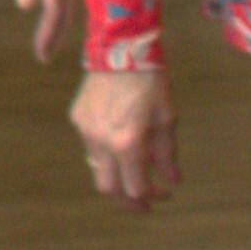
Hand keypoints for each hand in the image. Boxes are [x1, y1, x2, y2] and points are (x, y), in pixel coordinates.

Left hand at [13, 0, 81, 60]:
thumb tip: (27, 7)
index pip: (54, 12)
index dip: (48, 36)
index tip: (41, 54)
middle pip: (66, 14)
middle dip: (54, 37)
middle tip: (43, 56)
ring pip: (72, 7)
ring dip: (60, 26)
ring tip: (49, 44)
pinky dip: (66, 12)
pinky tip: (59, 19)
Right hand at [72, 68, 179, 211]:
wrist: (121, 47)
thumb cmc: (151, 82)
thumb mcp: (167, 119)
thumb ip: (167, 155)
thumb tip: (173, 181)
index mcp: (128, 144)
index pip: (136, 188)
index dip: (152, 197)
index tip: (165, 194)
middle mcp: (102, 142)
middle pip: (108, 188)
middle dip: (127, 200)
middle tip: (144, 202)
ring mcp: (86, 130)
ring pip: (98, 167)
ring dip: (117, 173)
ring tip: (135, 167)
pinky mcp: (77, 118)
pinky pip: (91, 145)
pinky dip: (106, 151)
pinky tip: (121, 140)